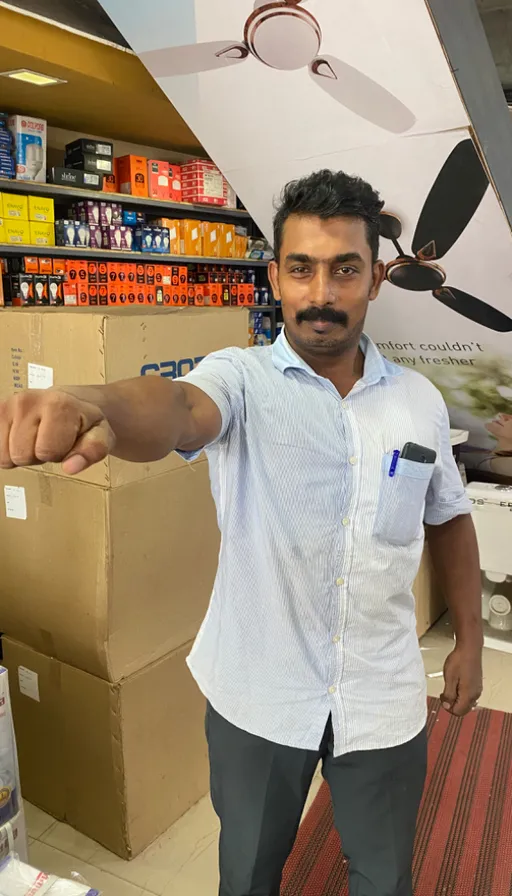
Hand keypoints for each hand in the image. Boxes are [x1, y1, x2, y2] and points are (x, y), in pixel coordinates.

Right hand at [0, 389, 114, 474]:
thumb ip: (92, 451)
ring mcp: (9, 404)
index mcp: (58, 404)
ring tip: (38, 439)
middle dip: (38, 456)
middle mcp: (29, 400)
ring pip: (4, 455)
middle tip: (51, 441)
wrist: (71, 402)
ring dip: (23, 454)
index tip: (66, 443)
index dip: (59, 455)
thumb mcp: (101, 436)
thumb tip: (70, 467)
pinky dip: (8, 451)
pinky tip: (24, 438)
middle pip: (22, 455)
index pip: (47, 450)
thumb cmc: (85, 423)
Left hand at [441, 645, 482, 716]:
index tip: (442, 697)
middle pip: (463, 709)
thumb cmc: (459, 661)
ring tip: (450, 687)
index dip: (447, 707)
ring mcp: (477, 689)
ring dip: (456, 699)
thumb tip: (447, 706)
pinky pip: (469, 696)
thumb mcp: (449, 678)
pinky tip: (456, 684)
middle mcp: (476, 694)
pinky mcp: (477, 684)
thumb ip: (449, 695)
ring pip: (466, 703)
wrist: (469, 648)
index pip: (458, 712)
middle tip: (444, 694)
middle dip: (452, 704)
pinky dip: (461, 694)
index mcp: (468, 695)